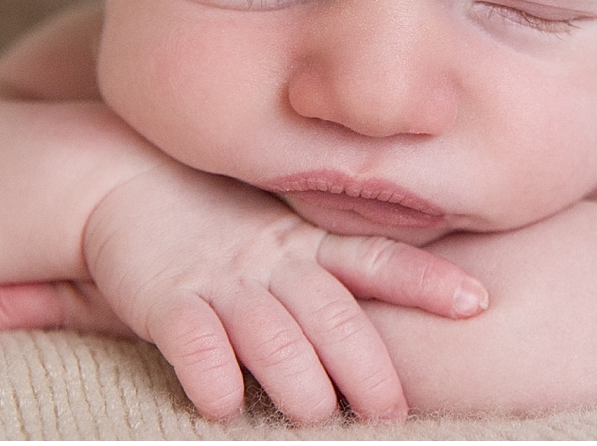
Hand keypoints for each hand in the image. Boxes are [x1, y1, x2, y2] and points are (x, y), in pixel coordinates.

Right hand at [0, 161, 486, 423]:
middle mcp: (275, 261)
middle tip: (391, 409)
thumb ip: (332, 271)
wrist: (120, 182)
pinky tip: (225, 403)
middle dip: (366, 365)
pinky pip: (192, 341)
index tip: (476, 301)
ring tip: (314, 414)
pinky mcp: (167, 299)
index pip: (379, 262)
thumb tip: (411, 313)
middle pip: (332, 313)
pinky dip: (210, 375)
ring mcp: (223, 279)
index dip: (427, 282)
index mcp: (309, 247)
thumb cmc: (218, 225)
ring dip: (296, 377)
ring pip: (271, 333)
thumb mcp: (285, 239)